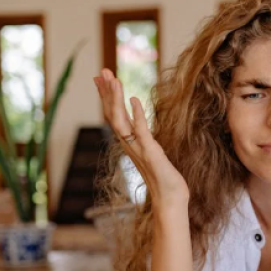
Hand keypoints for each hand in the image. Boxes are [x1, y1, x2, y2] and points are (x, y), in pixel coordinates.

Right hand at [93, 69, 188, 207]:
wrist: (170, 199)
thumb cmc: (164, 179)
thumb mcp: (152, 154)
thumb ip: (144, 140)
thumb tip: (140, 127)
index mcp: (130, 143)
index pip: (114, 115)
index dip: (107, 97)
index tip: (101, 79)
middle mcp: (130, 144)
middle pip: (112, 114)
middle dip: (106, 92)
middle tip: (101, 71)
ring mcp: (138, 148)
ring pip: (121, 120)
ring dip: (116, 99)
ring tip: (113, 79)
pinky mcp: (151, 152)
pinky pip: (141, 130)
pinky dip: (137, 114)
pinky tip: (134, 99)